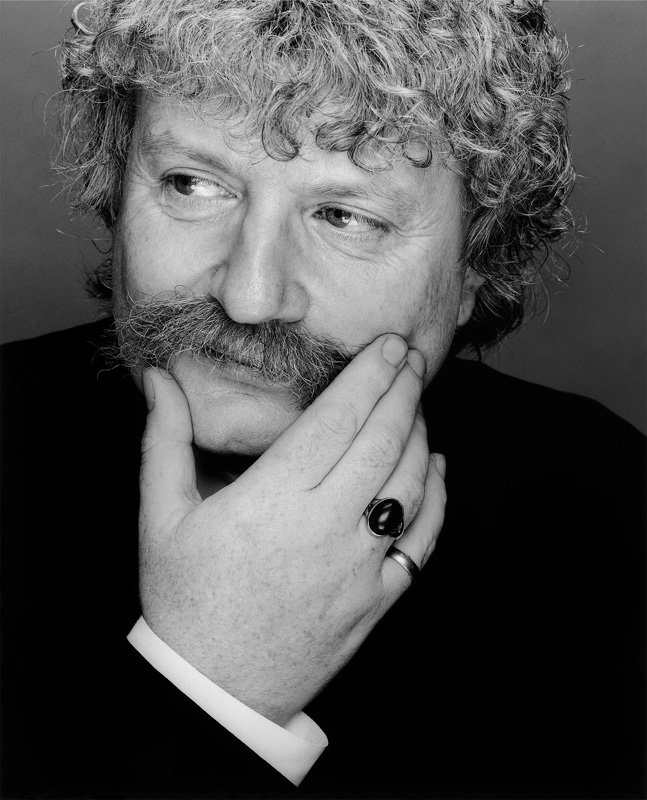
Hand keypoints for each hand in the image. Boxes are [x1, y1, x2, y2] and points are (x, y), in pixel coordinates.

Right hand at [138, 334, 445, 724]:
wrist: (215, 690)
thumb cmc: (185, 601)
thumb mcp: (161, 518)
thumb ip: (165, 441)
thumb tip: (159, 381)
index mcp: (273, 501)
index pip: (337, 420)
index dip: (369, 376)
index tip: (387, 345)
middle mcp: (325, 527)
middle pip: (382, 442)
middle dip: (402, 391)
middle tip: (411, 357)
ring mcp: (360, 567)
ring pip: (409, 484)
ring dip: (420, 436)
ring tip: (416, 404)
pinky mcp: (379, 599)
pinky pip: (423, 540)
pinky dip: (437, 497)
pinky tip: (436, 468)